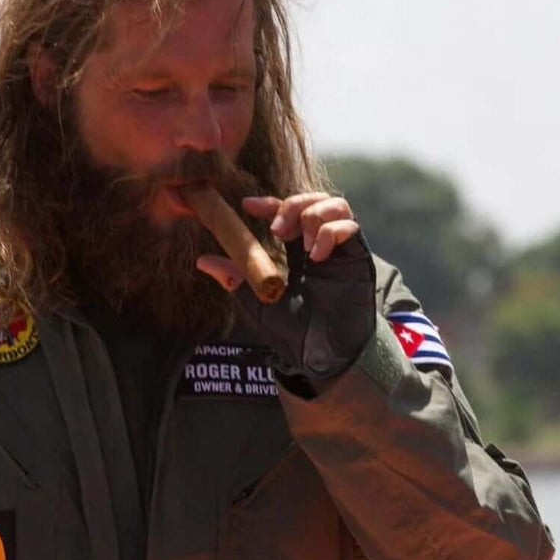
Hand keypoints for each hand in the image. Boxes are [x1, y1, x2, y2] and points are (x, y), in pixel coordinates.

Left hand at [196, 192, 376, 381]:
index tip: (247, 206)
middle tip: (276, 229)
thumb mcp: (257, 301)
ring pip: (336, 205)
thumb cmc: (293, 333)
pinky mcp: (358, 259)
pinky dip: (330, 232)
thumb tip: (202, 261)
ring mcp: (341, 250)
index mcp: (297, 251)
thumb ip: (235, 278)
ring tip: (300, 243)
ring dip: (313, 215)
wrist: (322, 358)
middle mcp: (320, 245)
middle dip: (292, 205)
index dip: (270, 204)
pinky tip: (316, 255)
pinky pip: (350, 227)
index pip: (286, 213)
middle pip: (313, 201)